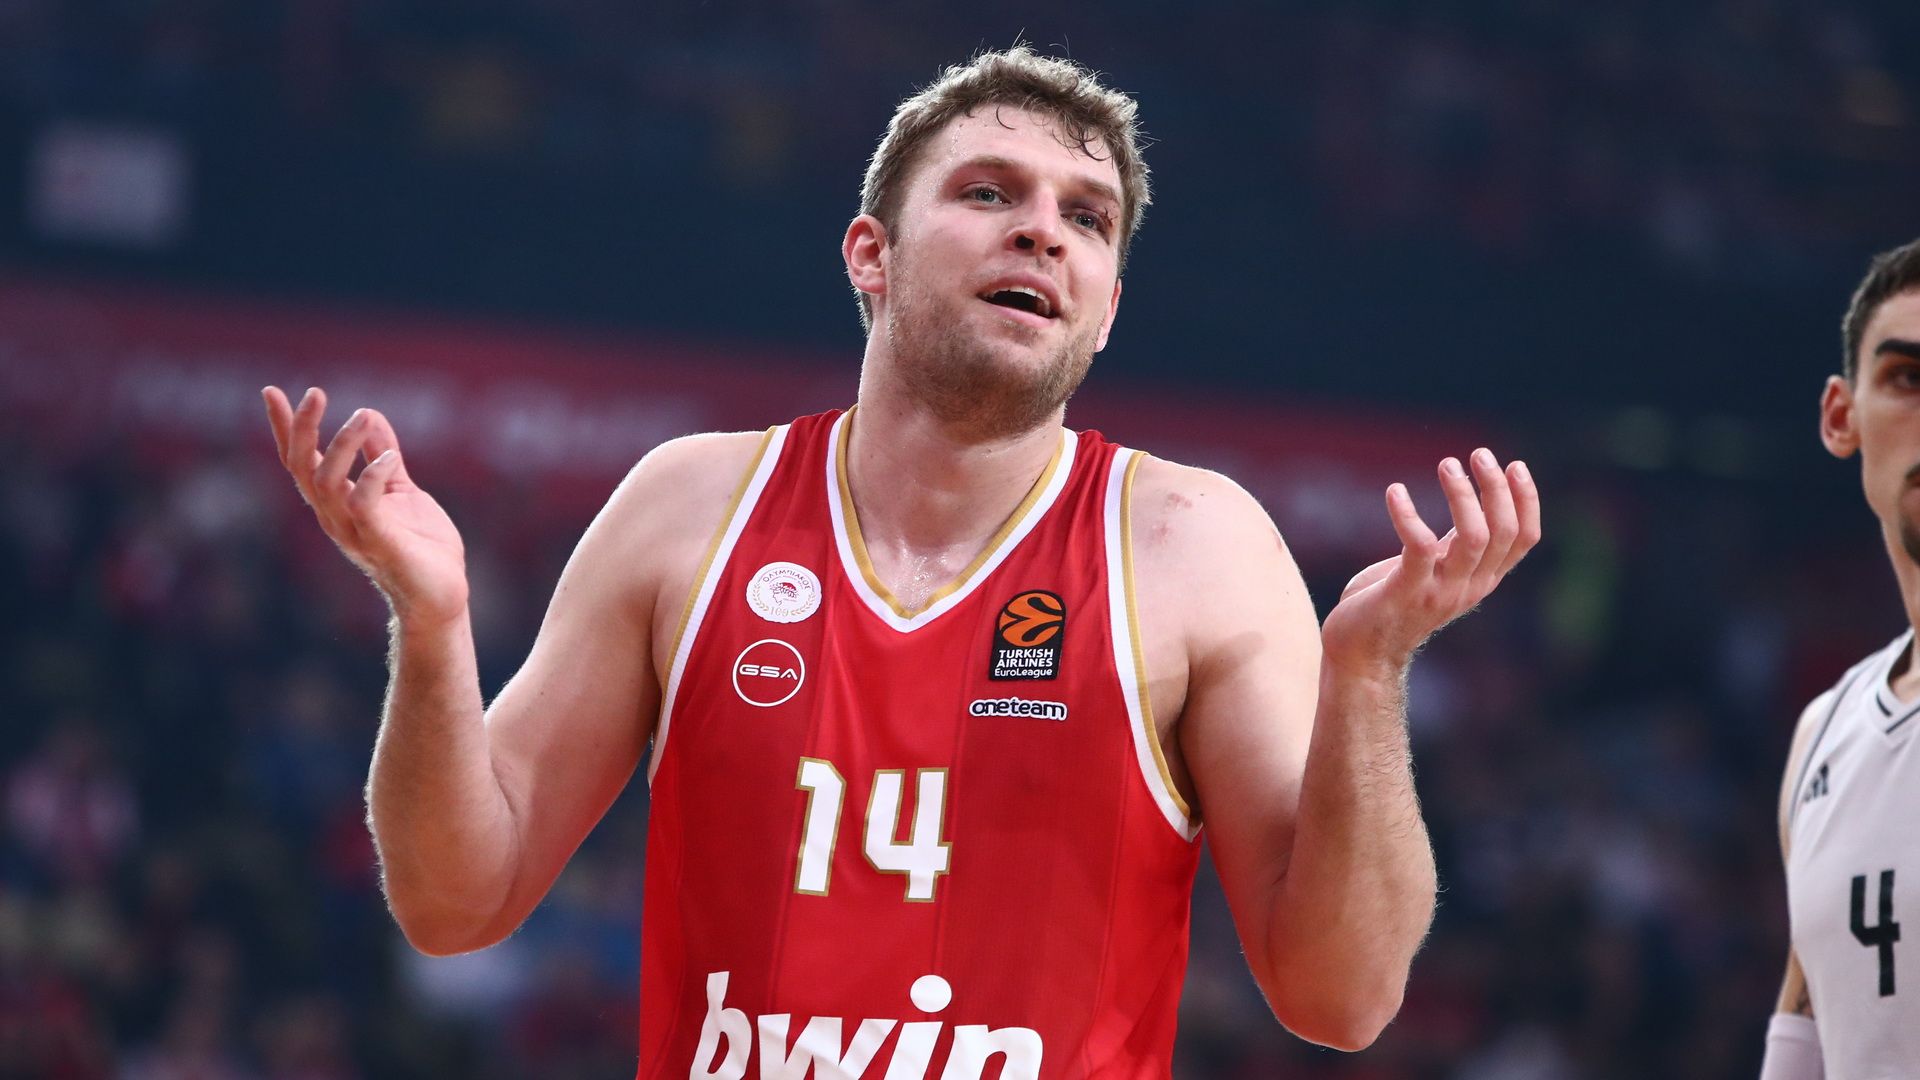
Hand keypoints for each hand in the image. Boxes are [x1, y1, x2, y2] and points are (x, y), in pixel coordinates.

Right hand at [263, 386, 468, 626]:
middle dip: (301, 429)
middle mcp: (334, 517)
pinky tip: (389, 458)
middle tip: (315, 393)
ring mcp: (353, 531)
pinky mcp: (379, 542)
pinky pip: (363, 505)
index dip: (284, 428)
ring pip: (326, 482)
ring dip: (341, 445)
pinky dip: (372, 477)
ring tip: (362, 415)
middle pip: (302, 468)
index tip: (272, 392)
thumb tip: (370, 414)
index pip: (300, 461)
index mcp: (336, 502)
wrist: (440, 594)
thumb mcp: (400, 489)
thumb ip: (383, 456)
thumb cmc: (420, 546)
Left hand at [1319, 448, 1539, 675]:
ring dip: (1463, 495)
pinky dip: (1408, 514)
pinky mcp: (1406, 591)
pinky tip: (1393, 491)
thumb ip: (1452, 546)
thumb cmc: (1391, 604)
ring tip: (1447, 464)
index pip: (1524, 539)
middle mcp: (1469, 586)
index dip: (1527, 500)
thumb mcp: (1434, 571)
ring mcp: (1440, 591)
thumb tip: (1466, 502)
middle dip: (1496, 488)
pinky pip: (1418, 546)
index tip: (1514, 464)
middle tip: (1478, 454)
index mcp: (1481, 579)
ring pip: (1472, 537)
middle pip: (1503, 532)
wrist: (1359, 654)